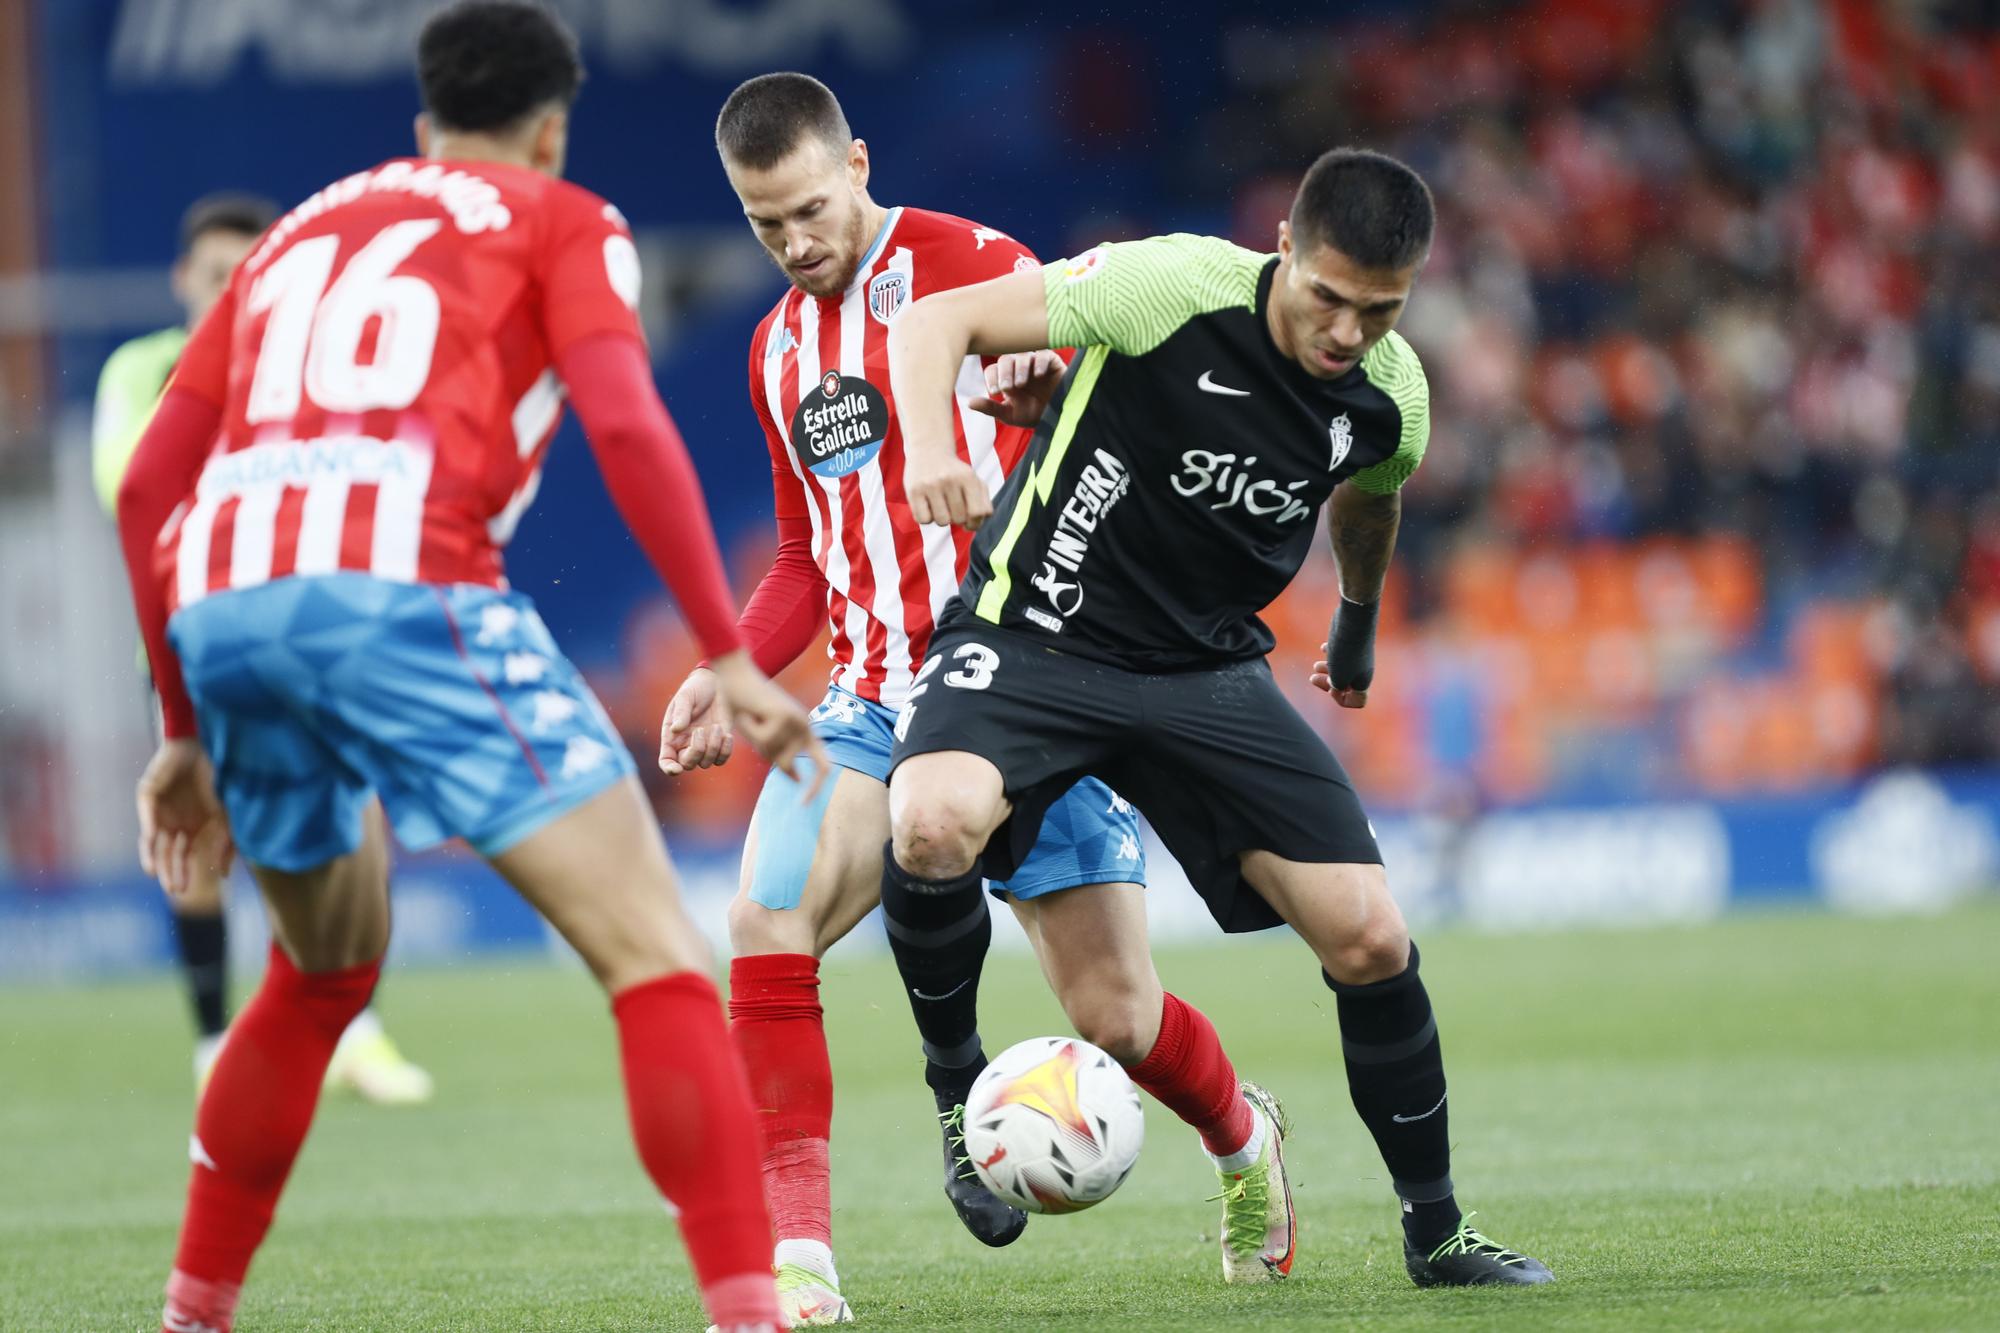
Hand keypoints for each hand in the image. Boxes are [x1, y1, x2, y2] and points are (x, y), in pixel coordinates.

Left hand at [136, 738, 234, 895]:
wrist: (206, 746)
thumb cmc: (219, 778)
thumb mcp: (228, 816)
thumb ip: (227, 844)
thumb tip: (224, 875)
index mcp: (192, 827)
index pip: (185, 855)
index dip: (184, 872)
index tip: (187, 891)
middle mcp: (175, 822)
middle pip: (169, 853)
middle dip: (171, 871)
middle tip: (175, 891)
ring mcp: (160, 811)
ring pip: (154, 841)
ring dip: (154, 858)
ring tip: (155, 874)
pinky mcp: (148, 797)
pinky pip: (148, 820)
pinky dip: (150, 836)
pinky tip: (153, 847)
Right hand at [658, 666, 732, 775]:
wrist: (717, 684)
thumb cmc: (696, 688)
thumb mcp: (686, 696)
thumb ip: (681, 712)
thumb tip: (675, 730)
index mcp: (672, 736)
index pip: (666, 760)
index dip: (669, 768)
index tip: (676, 769)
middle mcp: (686, 745)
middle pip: (688, 764)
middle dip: (696, 752)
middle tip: (700, 730)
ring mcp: (703, 746)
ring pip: (706, 763)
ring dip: (712, 747)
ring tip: (715, 726)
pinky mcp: (719, 743)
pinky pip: (721, 759)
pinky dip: (725, 751)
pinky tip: (727, 735)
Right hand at [709, 652, 830, 799]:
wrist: (736, 675)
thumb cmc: (747, 706)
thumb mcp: (764, 737)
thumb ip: (780, 754)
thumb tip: (797, 778)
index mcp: (805, 732)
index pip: (824, 765)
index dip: (816, 787)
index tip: (803, 804)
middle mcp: (806, 726)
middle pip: (787, 763)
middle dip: (765, 754)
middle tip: (754, 730)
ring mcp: (798, 720)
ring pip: (773, 753)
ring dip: (755, 740)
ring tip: (752, 718)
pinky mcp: (786, 715)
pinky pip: (764, 739)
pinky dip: (751, 730)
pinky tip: (750, 713)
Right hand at [906, 449, 991, 530]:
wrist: (929, 450)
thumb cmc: (955, 473)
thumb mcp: (973, 481)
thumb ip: (984, 503)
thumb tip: (979, 522)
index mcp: (968, 477)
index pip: (977, 512)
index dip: (975, 523)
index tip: (970, 522)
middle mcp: (949, 479)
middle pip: (959, 518)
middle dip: (957, 518)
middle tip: (952, 507)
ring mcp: (930, 485)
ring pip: (942, 521)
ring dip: (942, 519)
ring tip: (940, 506)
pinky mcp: (913, 491)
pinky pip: (923, 520)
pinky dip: (926, 518)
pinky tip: (927, 506)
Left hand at [968, 349, 1064, 427]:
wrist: (1060, 418)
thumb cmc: (1034, 416)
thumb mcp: (1010, 415)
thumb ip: (991, 408)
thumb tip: (969, 403)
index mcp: (1006, 378)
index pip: (993, 370)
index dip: (992, 379)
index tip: (995, 392)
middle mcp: (1019, 367)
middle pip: (1005, 359)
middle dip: (1004, 373)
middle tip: (1007, 388)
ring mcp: (1035, 363)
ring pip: (1022, 355)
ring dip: (1019, 368)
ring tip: (1021, 384)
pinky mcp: (1052, 361)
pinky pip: (1044, 354)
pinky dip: (1039, 362)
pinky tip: (1039, 375)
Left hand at [1309, 641, 1367, 709]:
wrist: (1353, 620)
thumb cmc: (1345, 652)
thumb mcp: (1338, 676)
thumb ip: (1336, 686)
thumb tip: (1335, 686)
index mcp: (1363, 681)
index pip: (1357, 701)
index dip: (1341, 699)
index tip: (1332, 689)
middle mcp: (1362, 670)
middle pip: (1346, 686)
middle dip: (1327, 684)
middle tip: (1313, 678)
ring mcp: (1357, 656)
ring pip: (1342, 668)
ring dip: (1327, 670)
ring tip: (1315, 665)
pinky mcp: (1351, 643)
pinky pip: (1340, 652)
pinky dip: (1331, 653)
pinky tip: (1324, 647)